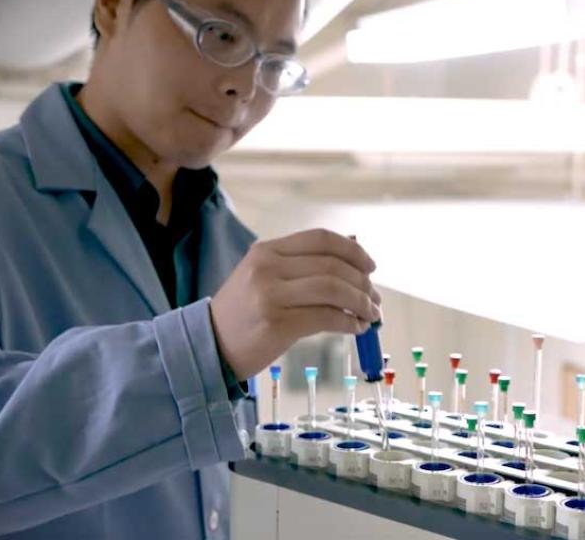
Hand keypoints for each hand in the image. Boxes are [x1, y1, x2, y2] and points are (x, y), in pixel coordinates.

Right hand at [210, 229, 381, 379]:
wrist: (208, 345)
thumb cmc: (243, 313)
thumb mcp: (264, 276)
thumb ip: (302, 264)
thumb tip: (353, 253)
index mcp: (266, 250)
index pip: (321, 239)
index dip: (353, 251)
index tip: (371, 267)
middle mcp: (268, 267)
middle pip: (332, 265)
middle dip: (363, 282)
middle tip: (375, 299)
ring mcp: (271, 295)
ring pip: (334, 289)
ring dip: (361, 303)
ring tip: (371, 315)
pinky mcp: (277, 324)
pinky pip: (327, 317)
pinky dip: (349, 322)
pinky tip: (356, 328)